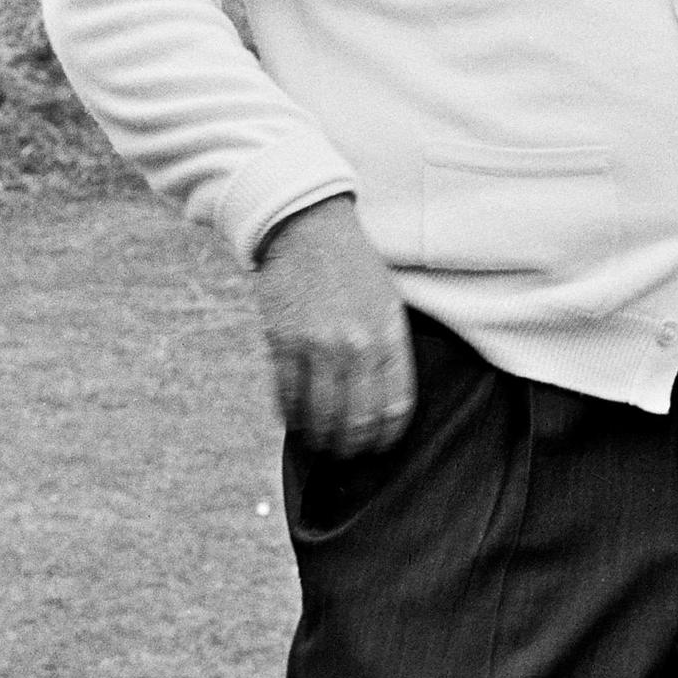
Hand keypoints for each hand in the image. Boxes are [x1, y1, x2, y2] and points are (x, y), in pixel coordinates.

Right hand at [253, 195, 414, 456]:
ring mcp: (317, 346)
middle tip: (346, 452)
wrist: (308, 226)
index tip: (376, 445)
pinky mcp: (282, 341)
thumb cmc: (353, 266)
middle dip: (352, 447)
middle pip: (357, 422)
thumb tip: (383, 407)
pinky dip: (290, 417)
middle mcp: (356, 346)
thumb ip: (389, 350)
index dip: (385, 438)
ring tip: (320, 442)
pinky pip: (286, 397)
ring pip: (320, 418)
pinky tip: (294, 419)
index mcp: (389, 335)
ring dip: (320, 440)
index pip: (394, 409)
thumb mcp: (388, 302)